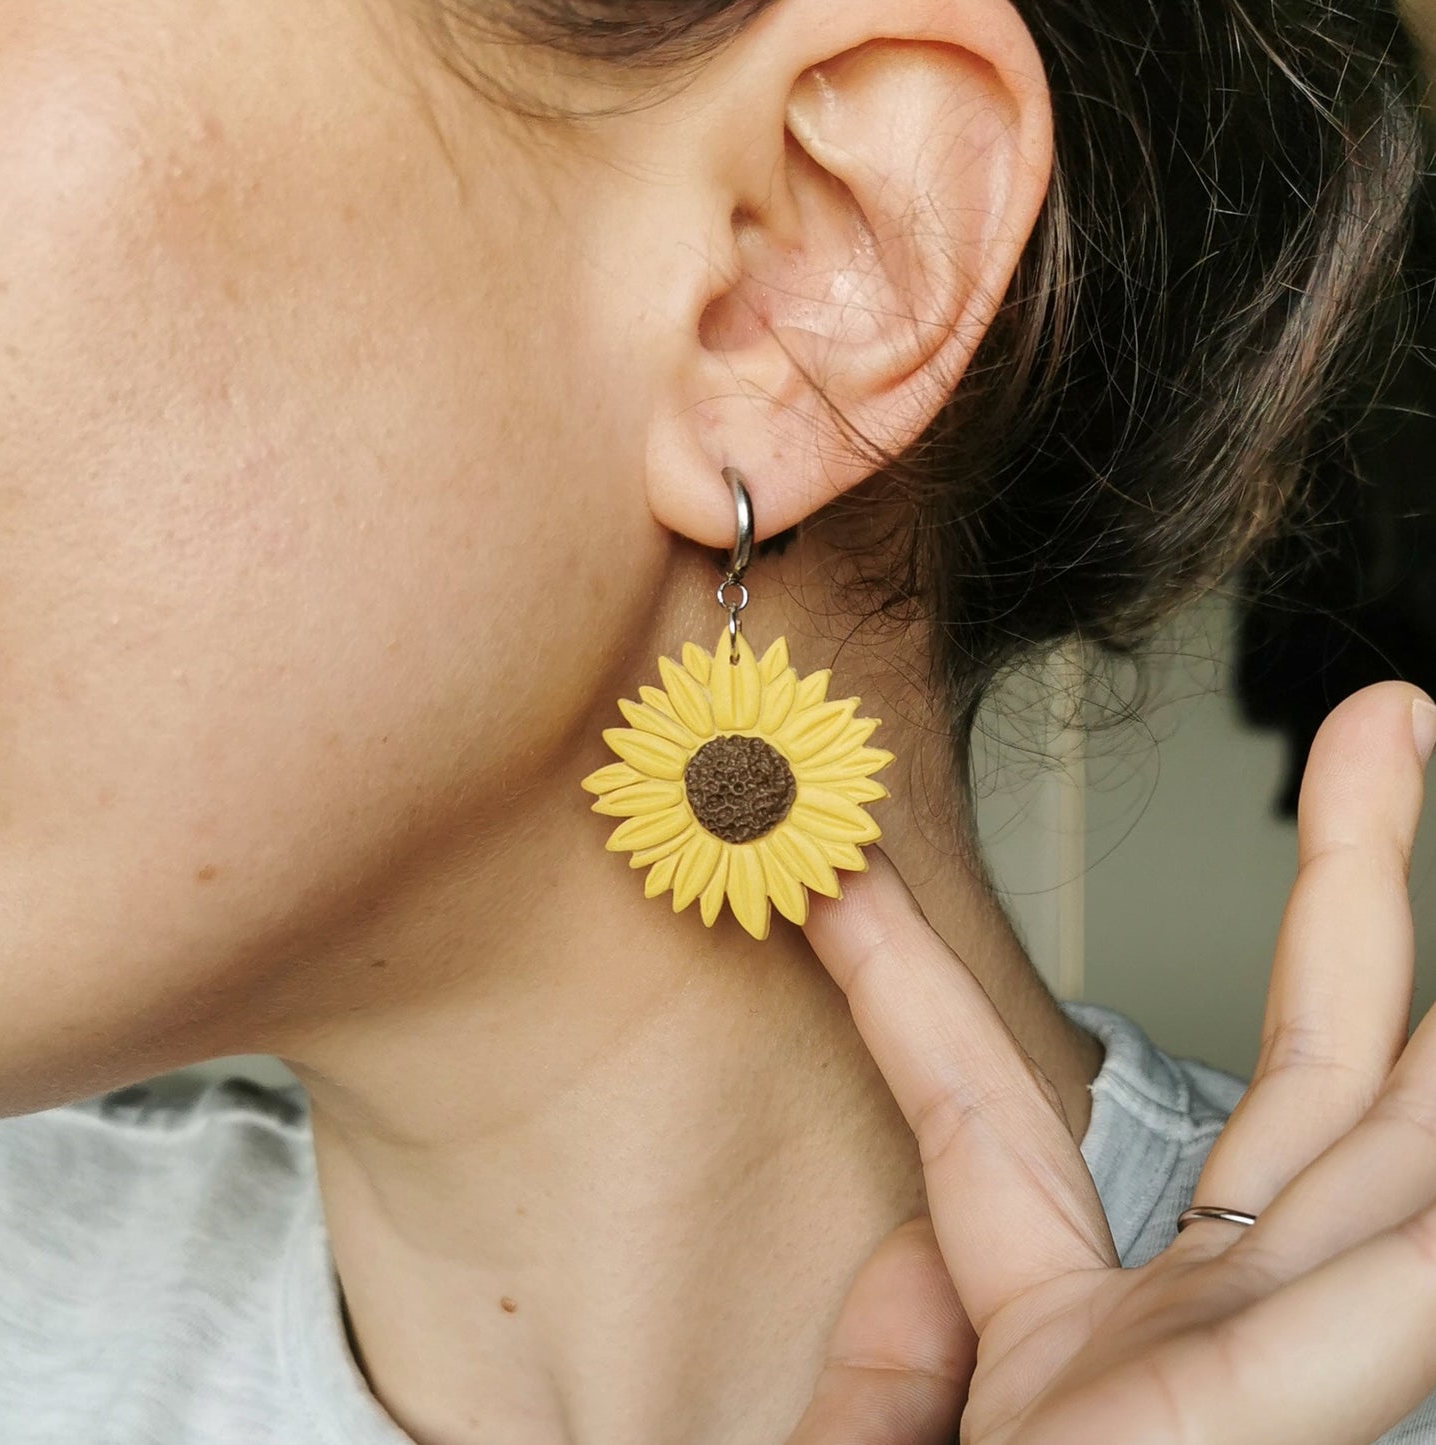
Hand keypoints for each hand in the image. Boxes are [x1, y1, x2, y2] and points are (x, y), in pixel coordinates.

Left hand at [782, 680, 1435, 1444]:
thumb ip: (878, 1384)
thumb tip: (890, 1259)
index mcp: (1066, 1333)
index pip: (980, 1112)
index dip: (906, 976)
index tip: (846, 873)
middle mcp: (1219, 1316)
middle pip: (1299, 1052)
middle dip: (1346, 871)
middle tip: (1382, 718)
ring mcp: (1297, 1340)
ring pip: (1399, 1109)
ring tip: (1435, 764)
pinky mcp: (1326, 1376)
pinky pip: (1426, 1238)